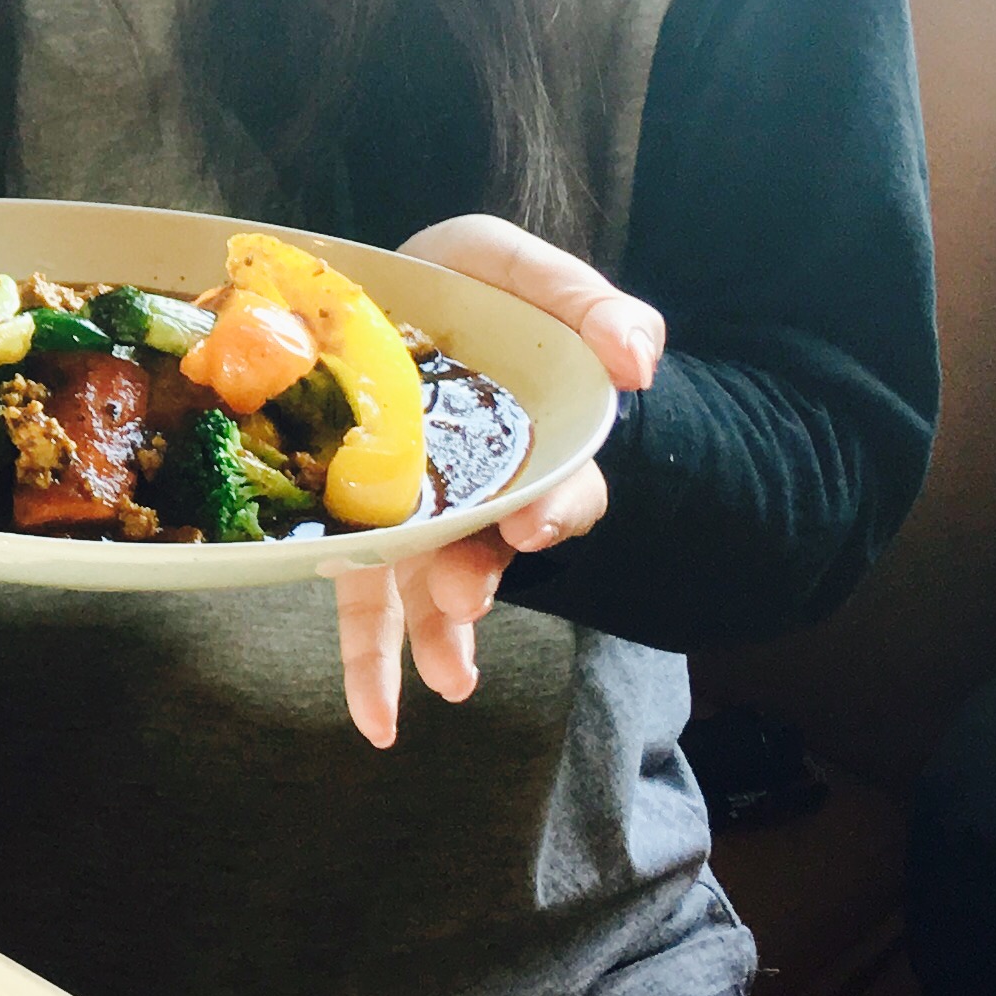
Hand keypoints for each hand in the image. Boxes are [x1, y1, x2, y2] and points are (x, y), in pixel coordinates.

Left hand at [328, 214, 663, 748]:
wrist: (380, 291)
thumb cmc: (464, 284)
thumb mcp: (519, 271)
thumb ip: (588, 305)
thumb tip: (638, 360)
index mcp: (533, 427)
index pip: (566, 480)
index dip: (558, 505)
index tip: (535, 523)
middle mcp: (482, 480)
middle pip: (498, 542)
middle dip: (484, 573)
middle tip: (465, 592)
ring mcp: (419, 511)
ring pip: (436, 583)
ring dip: (441, 630)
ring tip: (447, 673)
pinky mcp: (357, 528)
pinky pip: (365, 606)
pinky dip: (373, 668)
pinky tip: (381, 725)